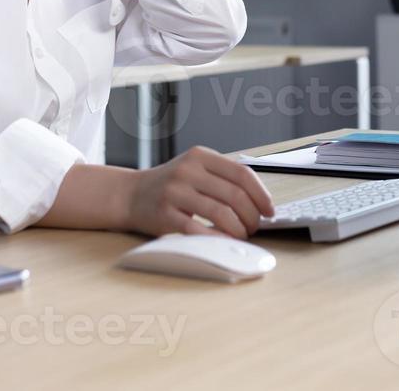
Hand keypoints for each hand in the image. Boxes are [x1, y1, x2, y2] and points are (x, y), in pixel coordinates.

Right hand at [124, 146, 275, 237]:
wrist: (129, 195)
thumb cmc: (170, 186)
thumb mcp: (194, 169)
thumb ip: (222, 178)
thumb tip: (260, 202)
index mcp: (200, 156)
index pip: (242, 173)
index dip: (261, 194)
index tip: (269, 211)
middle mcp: (187, 170)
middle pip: (235, 195)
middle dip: (251, 216)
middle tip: (254, 228)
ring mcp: (175, 192)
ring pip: (221, 214)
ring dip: (238, 230)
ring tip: (240, 236)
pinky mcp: (164, 215)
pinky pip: (199, 230)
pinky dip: (217, 239)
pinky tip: (224, 243)